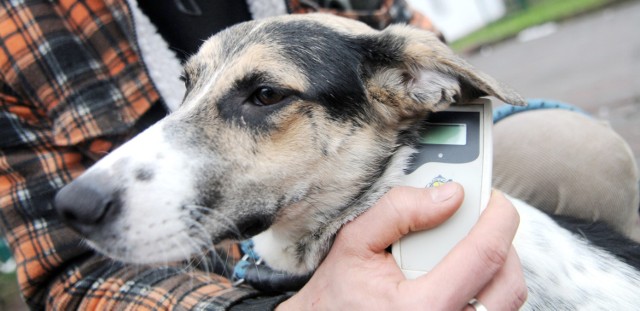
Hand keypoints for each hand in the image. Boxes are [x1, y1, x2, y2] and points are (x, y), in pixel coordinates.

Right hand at [277, 183, 526, 309]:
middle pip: (508, 283)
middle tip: (481, 220)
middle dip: (502, 242)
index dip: (498, 218)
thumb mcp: (355, 242)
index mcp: (423, 307)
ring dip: (496, 267)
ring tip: (466, 247)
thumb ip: (398, 211)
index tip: (495, 199)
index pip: (484, 256)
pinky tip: (460, 274)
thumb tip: (448, 195)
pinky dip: (485, 287)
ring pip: (505, 302)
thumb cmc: (338, 293)